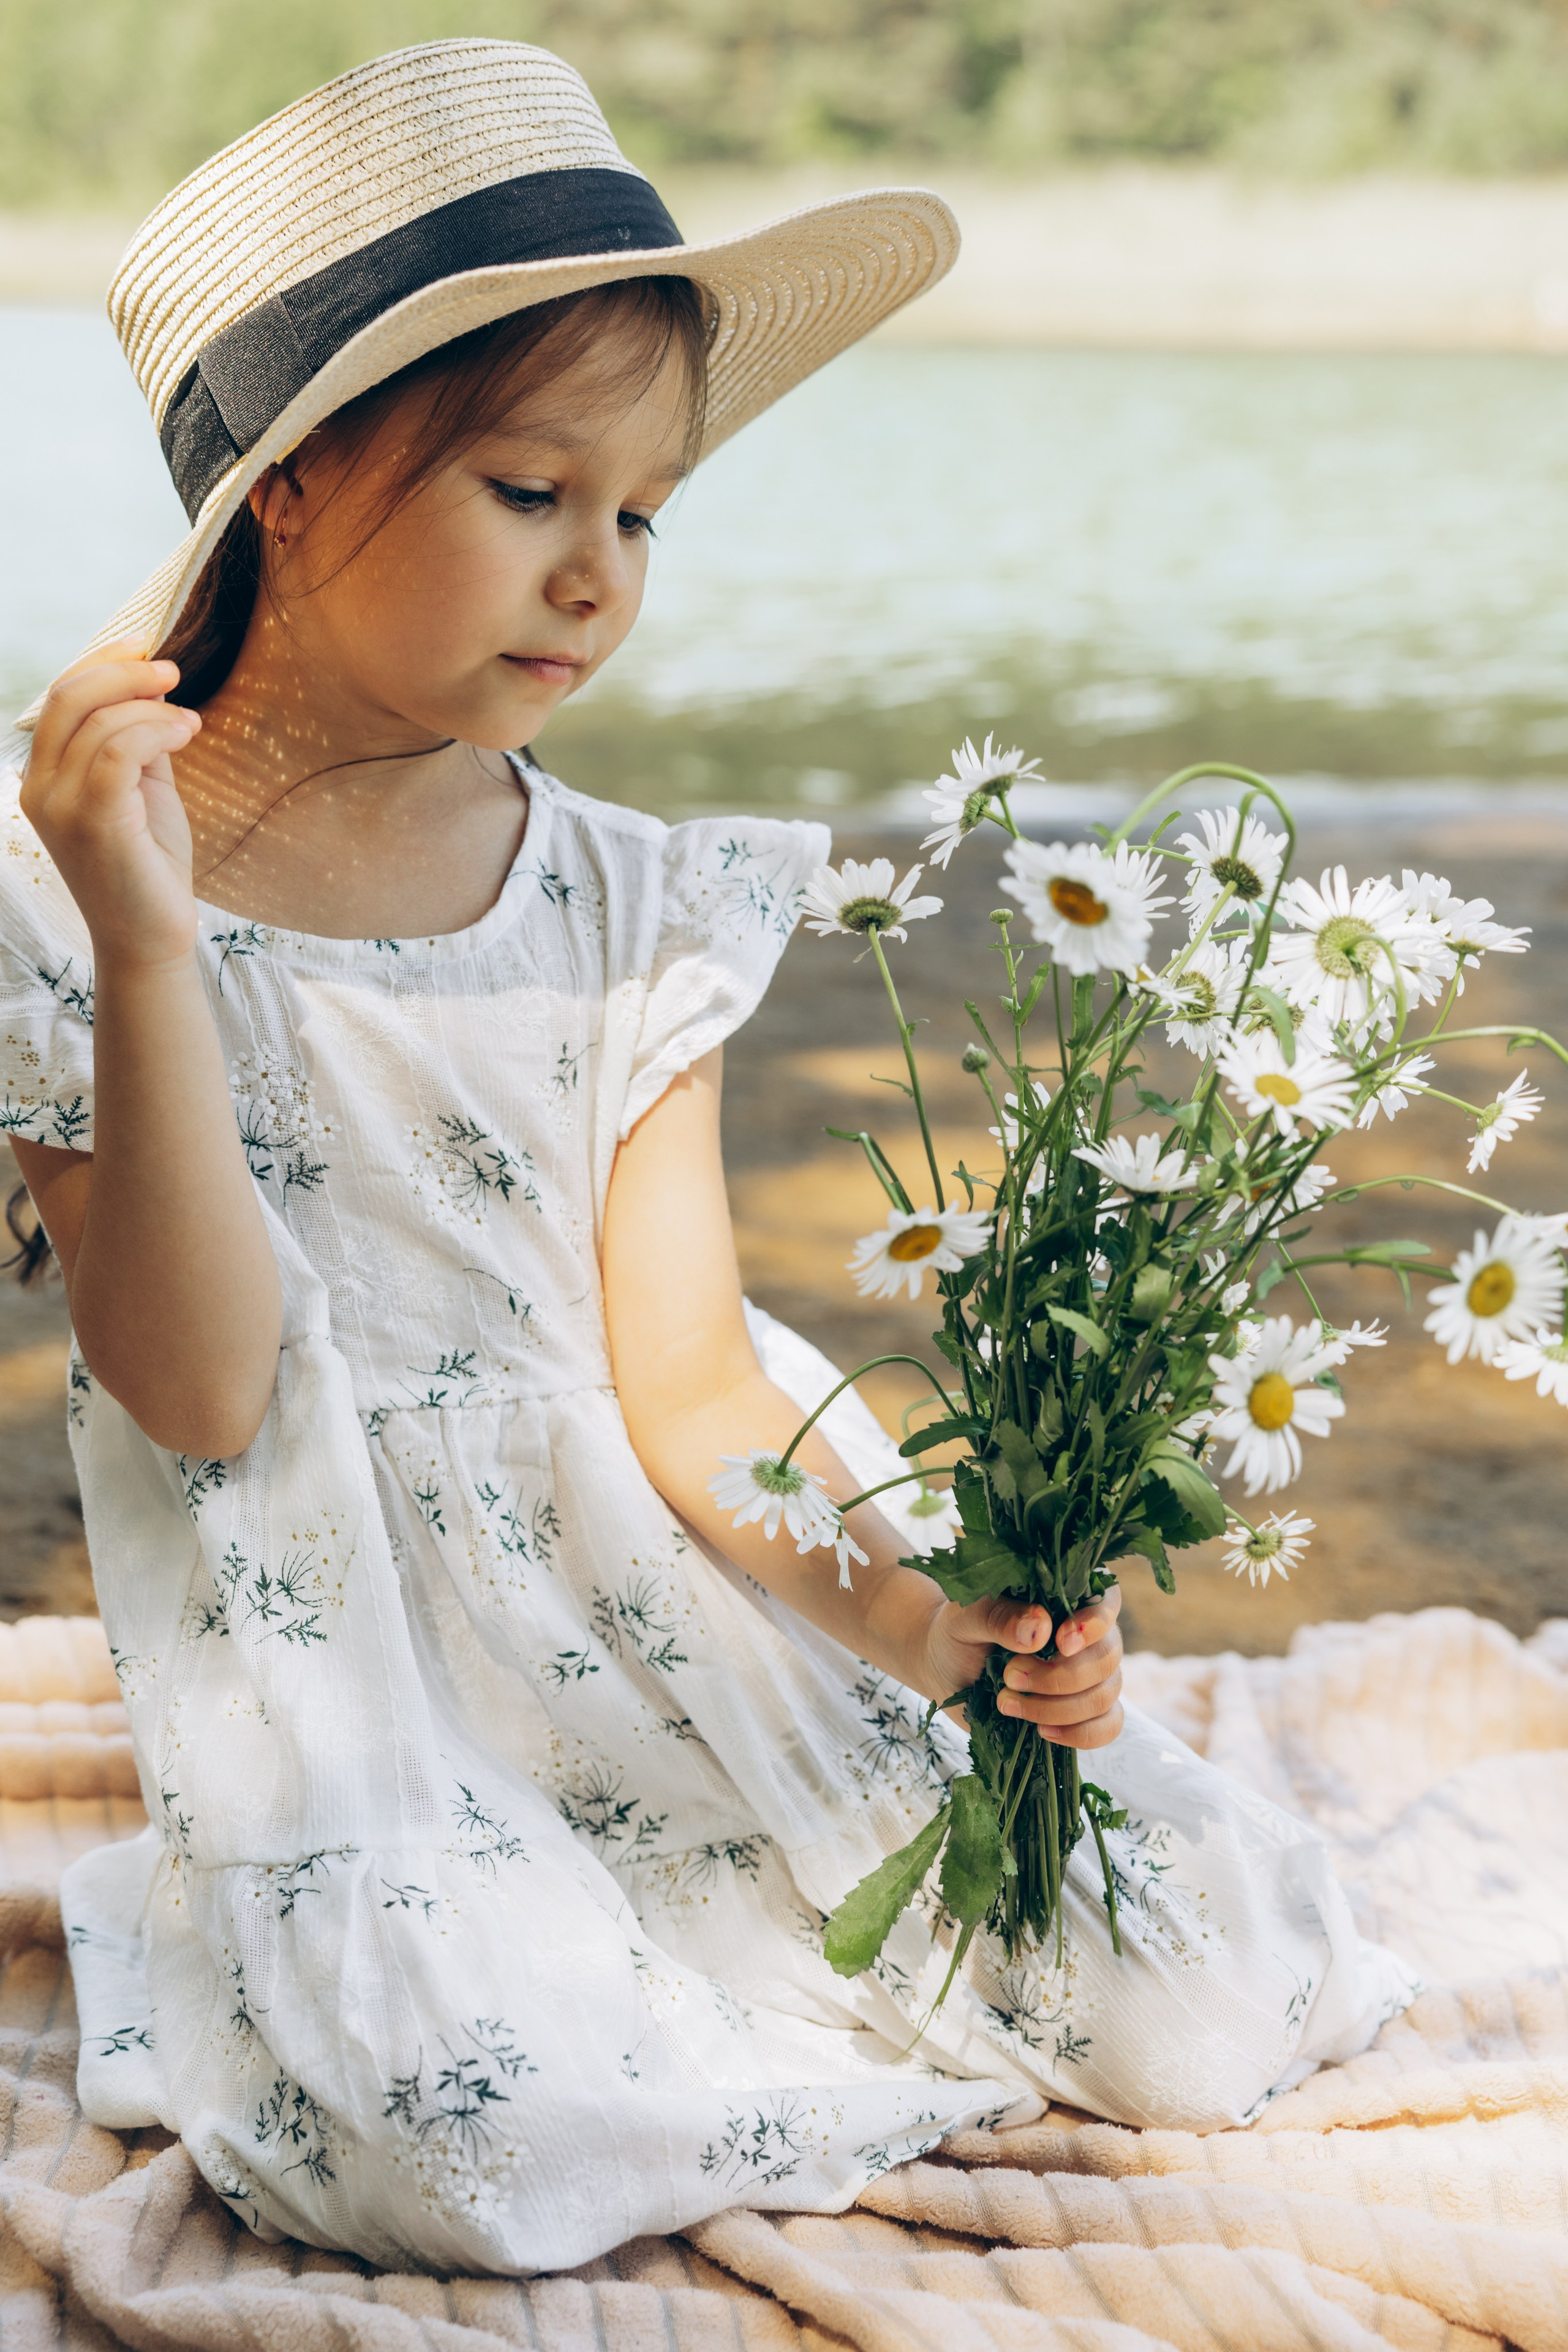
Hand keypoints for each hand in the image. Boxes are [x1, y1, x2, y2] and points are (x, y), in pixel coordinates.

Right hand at [21, 646, 202, 969]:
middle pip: (69, 696)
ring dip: (154, 709)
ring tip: (190, 724)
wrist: (152, 937)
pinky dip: (156, 731)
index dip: (102, 662)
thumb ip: (135, 740)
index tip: (146, 650)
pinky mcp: (91, 821)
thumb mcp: (141, 789)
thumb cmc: (149, 865)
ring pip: (100, 721)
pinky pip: (117, 750)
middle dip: (125, 672)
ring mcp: (59, 806)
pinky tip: (185, 735)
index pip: (60, 697)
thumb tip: (152, 687)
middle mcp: (39, 788)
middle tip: (173, 675)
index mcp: (42, 777)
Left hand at [915, 1583, 1123, 1750]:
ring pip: (1105, 1695)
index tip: (1062, 1642)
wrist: (944, 1670)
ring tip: (1006, 1702)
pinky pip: (1109, 1725)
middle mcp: (1087, 1635)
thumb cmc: (957, 1632)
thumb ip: (999, 1617)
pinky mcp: (1082, 1711)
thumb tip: (1040, 1628)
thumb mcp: (965, 1617)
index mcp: (1066, 1598)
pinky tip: (1043, 1732)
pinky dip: (1081, 1734)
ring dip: (1058, 1708)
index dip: (1094, 1624)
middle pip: (1107, 1657)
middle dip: (1060, 1677)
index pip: (1106, 1602)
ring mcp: (1089, 1676)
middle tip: (1010, 1676)